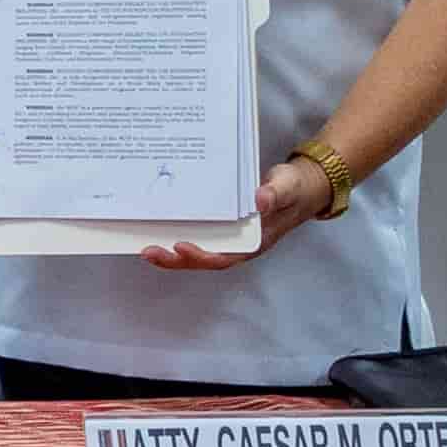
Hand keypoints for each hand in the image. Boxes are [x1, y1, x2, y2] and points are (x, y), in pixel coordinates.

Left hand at [147, 152, 334, 271]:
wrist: (299, 186)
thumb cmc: (293, 188)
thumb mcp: (286, 187)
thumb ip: (275, 194)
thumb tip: (260, 200)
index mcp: (254, 242)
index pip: (224, 258)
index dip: (200, 257)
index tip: (179, 247)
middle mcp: (239, 244)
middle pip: (204, 259)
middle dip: (176, 259)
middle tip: (148, 251)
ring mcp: (230, 237)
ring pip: (199, 250)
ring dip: (173, 252)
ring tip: (146, 247)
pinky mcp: (223, 227)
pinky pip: (199, 235)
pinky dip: (180, 235)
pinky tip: (161, 228)